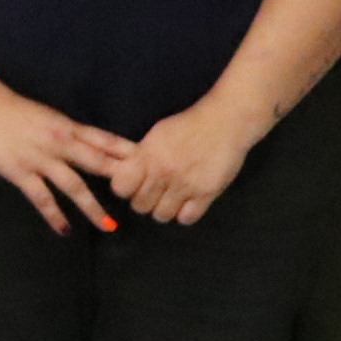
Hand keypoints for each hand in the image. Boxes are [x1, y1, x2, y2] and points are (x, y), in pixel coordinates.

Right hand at [0, 89, 136, 236]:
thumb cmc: (14, 111)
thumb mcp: (49, 117)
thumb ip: (70, 133)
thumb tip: (94, 146)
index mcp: (68, 127)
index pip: (104, 140)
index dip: (127, 153)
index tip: (151, 165)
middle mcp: (60, 142)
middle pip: (97, 163)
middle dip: (120, 181)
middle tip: (142, 199)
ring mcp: (40, 158)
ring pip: (73, 186)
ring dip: (93, 207)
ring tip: (109, 226)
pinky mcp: (21, 172)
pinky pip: (42, 198)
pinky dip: (55, 215)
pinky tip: (65, 229)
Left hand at [109, 102, 261, 225]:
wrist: (224, 122)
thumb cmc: (188, 125)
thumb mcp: (156, 135)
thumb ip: (138, 155)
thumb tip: (116, 168)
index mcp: (148, 155)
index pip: (120, 187)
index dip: (125, 187)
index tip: (133, 183)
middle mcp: (164, 172)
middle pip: (140, 206)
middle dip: (145, 200)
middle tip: (155, 190)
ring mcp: (186, 185)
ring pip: (161, 216)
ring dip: (164, 208)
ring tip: (171, 196)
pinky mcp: (207, 194)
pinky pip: (187, 219)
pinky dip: (185, 213)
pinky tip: (188, 201)